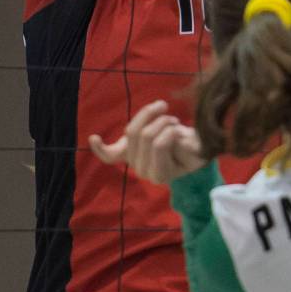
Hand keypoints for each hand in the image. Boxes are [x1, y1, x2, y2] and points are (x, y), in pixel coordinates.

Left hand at [90, 100, 206, 185]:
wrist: (188, 153)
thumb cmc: (194, 149)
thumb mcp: (196, 147)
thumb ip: (185, 142)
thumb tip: (172, 133)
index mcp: (160, 174)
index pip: (160, 144)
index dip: (170, 133)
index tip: (179, 129)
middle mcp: (142, 170)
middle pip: (145, 135)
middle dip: (163, 121)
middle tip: (177, 121)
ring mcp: (132, 161)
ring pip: (133, 131)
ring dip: (150, 117)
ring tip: (166, 118)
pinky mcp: (125, 152)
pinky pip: (110, 154)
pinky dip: (100, 147)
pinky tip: (94, 139)